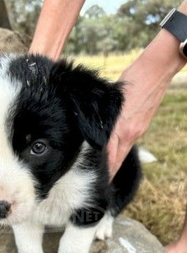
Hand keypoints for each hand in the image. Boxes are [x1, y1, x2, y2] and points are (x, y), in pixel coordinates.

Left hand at [107, 29, 185, 178]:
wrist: (156, 69)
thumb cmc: (132, 79)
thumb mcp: (112, 99)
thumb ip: (104, 117)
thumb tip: (94, 129)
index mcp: (121, 128)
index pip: (110, 156)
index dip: (105, 170)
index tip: (99, 180)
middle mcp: (131, 132)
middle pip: (118, 159)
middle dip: (110, 172)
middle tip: (101, 182)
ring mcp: (139, 130)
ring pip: (124, 151)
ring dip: (115, 161)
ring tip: (106, 171)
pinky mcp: (143, 124)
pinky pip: (129, 141)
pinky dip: (121, 149)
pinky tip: (115, 152)